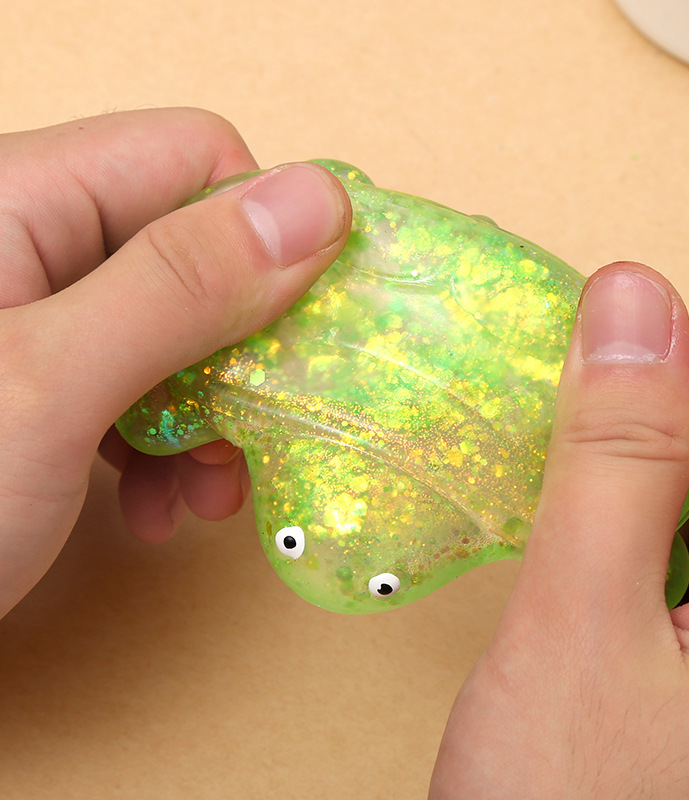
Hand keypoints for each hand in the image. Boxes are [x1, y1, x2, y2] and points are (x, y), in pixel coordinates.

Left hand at [0, 108, 350, 617]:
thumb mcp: (51, 387)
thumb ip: (182, 285)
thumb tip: (319, 202)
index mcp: (17, 200)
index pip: (194, 160)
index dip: (266, 232)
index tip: (305, 325)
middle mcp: (30, 247)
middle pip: (196, 254)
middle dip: (241, 350)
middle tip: (262, 426)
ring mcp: (38, 323)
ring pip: (180, 333)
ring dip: (212, 416)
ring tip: (205, 492)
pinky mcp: (46, 388)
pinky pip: (142, 389)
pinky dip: (168, 450)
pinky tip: (159, 508)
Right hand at [429, 263, 688, 798]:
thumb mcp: (580, 619)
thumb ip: (614, 451)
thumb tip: (631, 296)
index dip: (659, 430)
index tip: (573, 473)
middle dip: (634, 492)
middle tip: (565, 561)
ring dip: (623, 536)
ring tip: (571, 611)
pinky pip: (686, 583)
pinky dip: (626, 577)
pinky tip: (582, 629)